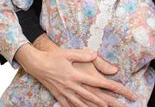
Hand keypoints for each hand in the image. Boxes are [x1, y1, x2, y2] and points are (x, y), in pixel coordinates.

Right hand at [15, 40, 136, 106]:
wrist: (37, 65)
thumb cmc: (53, 57)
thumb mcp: (68, 53)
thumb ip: (83, 55)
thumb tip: (95, 54)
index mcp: (75, 75)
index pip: (95, 82)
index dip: (107, 86)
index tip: (118, 89)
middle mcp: (71, 86)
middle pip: (90, 96)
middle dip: (102, 102)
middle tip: (112, 105)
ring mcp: (64, 92)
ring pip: (80, 103)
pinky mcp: (58, 95)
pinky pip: (68, 105)